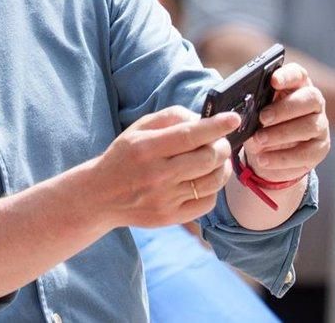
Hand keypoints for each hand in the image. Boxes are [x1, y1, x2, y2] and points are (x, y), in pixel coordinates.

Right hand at [94, 106, 238, 227]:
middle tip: (221, 142)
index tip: (233, 119)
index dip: (216, 126)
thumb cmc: (124, 156)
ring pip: (212, 181)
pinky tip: (203, 180)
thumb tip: (202, 119)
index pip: (190, 135)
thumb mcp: (138, 129)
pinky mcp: (170, 217)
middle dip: (222, 146)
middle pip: (207, 158)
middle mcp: (156, 174)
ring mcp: (165, 199)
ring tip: (216, 160)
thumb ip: (170, 117)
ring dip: (222, 167)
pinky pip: (207, 203)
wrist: (101, 195)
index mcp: (146, 148)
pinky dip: (213, 189)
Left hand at [242, 63, 329, 182]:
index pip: (298, 73)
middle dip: (285, 108)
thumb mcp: (252, 115)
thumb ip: (251, 107)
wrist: (268, 156)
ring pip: (310, 126)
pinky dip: (282, 157)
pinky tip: (264, 159)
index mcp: (295, 86)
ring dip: (282, 133)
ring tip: (259, 140)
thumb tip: (239, 110)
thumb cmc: (260, 126)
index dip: (287, 75)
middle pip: (310, 98)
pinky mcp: (320, 148)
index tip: (272, 80)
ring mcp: (320, 125)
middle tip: (262, 117)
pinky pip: (306, 153)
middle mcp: (313, 103)